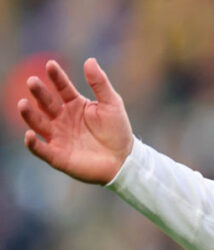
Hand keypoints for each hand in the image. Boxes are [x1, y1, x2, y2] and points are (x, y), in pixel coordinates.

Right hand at [18, 58, 133, 183]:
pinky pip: (41, 149)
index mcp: (75, 104)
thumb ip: (100, 83)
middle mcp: (62, 119)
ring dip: (29, 114)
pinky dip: (33, 144)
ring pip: (39, 123)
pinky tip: (29, 135)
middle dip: (39, 92)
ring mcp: (59, 136)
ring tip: (24, 104)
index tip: (51, 65)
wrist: (125, 161)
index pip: (62, 87)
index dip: (56, 77)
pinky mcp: (58, 156)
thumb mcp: (112, 104)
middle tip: (33, 82)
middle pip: (46, 103)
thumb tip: (90, 60)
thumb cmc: (118, 131)